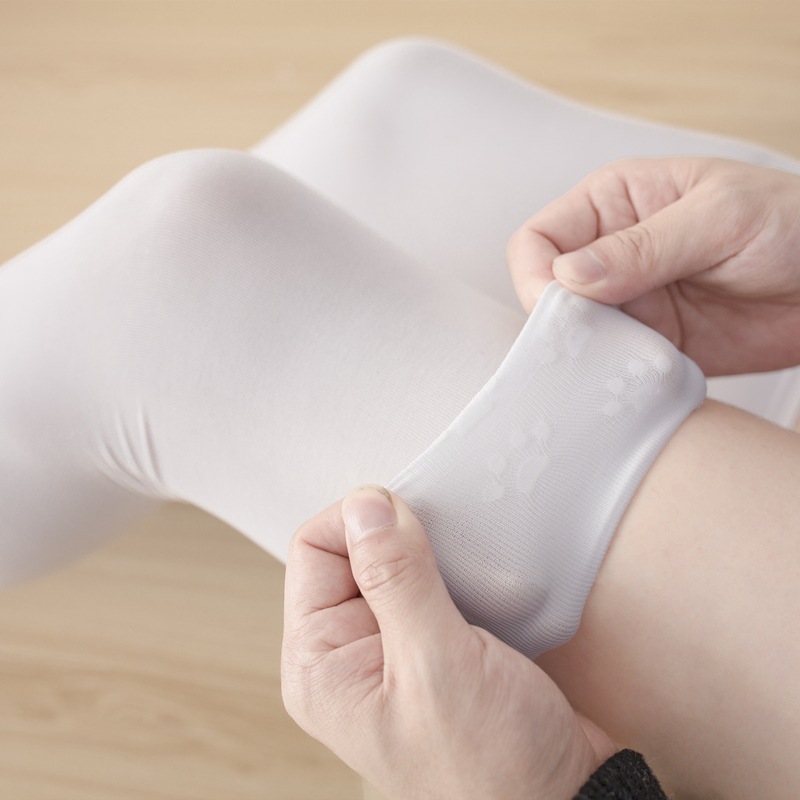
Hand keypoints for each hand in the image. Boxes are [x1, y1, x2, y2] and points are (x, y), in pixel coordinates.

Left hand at [282, 485, 614, 799]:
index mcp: (320, 664)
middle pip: (352, 551)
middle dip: (399, 537)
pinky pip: (427, 583)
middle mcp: (346, 654)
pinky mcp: (429, 646)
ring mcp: (389, 649)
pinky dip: (452, 570)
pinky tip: (478, 587)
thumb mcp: (438, 665)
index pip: (314, 549)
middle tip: (444, 554)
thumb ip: (397, 579)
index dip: (361, 522)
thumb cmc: (493, 764)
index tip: (411, 520)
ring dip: (430, 553)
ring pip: (394, 562)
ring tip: (464, 575)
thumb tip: (364, 505)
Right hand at [506, 157, 799, 375]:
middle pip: (548, 294)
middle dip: (560, 322)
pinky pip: (613, 365)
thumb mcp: (720, 217)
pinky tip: (637, 377)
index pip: (540, 239)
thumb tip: (568, 275)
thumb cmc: (792, 223)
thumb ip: (643, 246)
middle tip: (590, 344)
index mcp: (615, 204)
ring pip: (576, 336)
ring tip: (620, 361)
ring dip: (588, 355)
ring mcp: (630, 303)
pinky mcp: (651, 344)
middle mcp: (611, 255)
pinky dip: (615, 377)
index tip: (558, 306)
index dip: (536, 275)